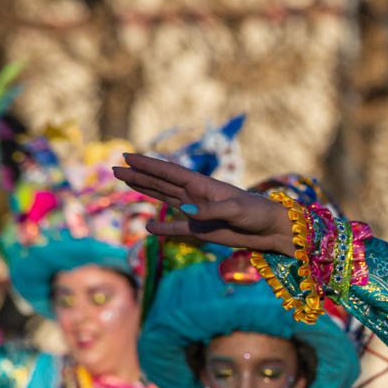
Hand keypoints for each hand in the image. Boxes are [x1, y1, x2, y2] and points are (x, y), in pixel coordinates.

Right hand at [112, 154, 295, 254]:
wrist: (272, 230)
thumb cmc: (258, 213)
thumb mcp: (235, 210)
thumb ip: (211, 211)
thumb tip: (185, 212)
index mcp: (203, 185)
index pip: (169, 172)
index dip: (148, 165)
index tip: (127, 157)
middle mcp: (196, 196)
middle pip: (161, 183)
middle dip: (139, 176)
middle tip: (115, 169)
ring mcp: (197, 212)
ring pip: (165, 199)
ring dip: (145, 192)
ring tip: (125, 183)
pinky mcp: (202, 230)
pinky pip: (177, 228)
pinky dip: (163, 228)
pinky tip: (148, 228)